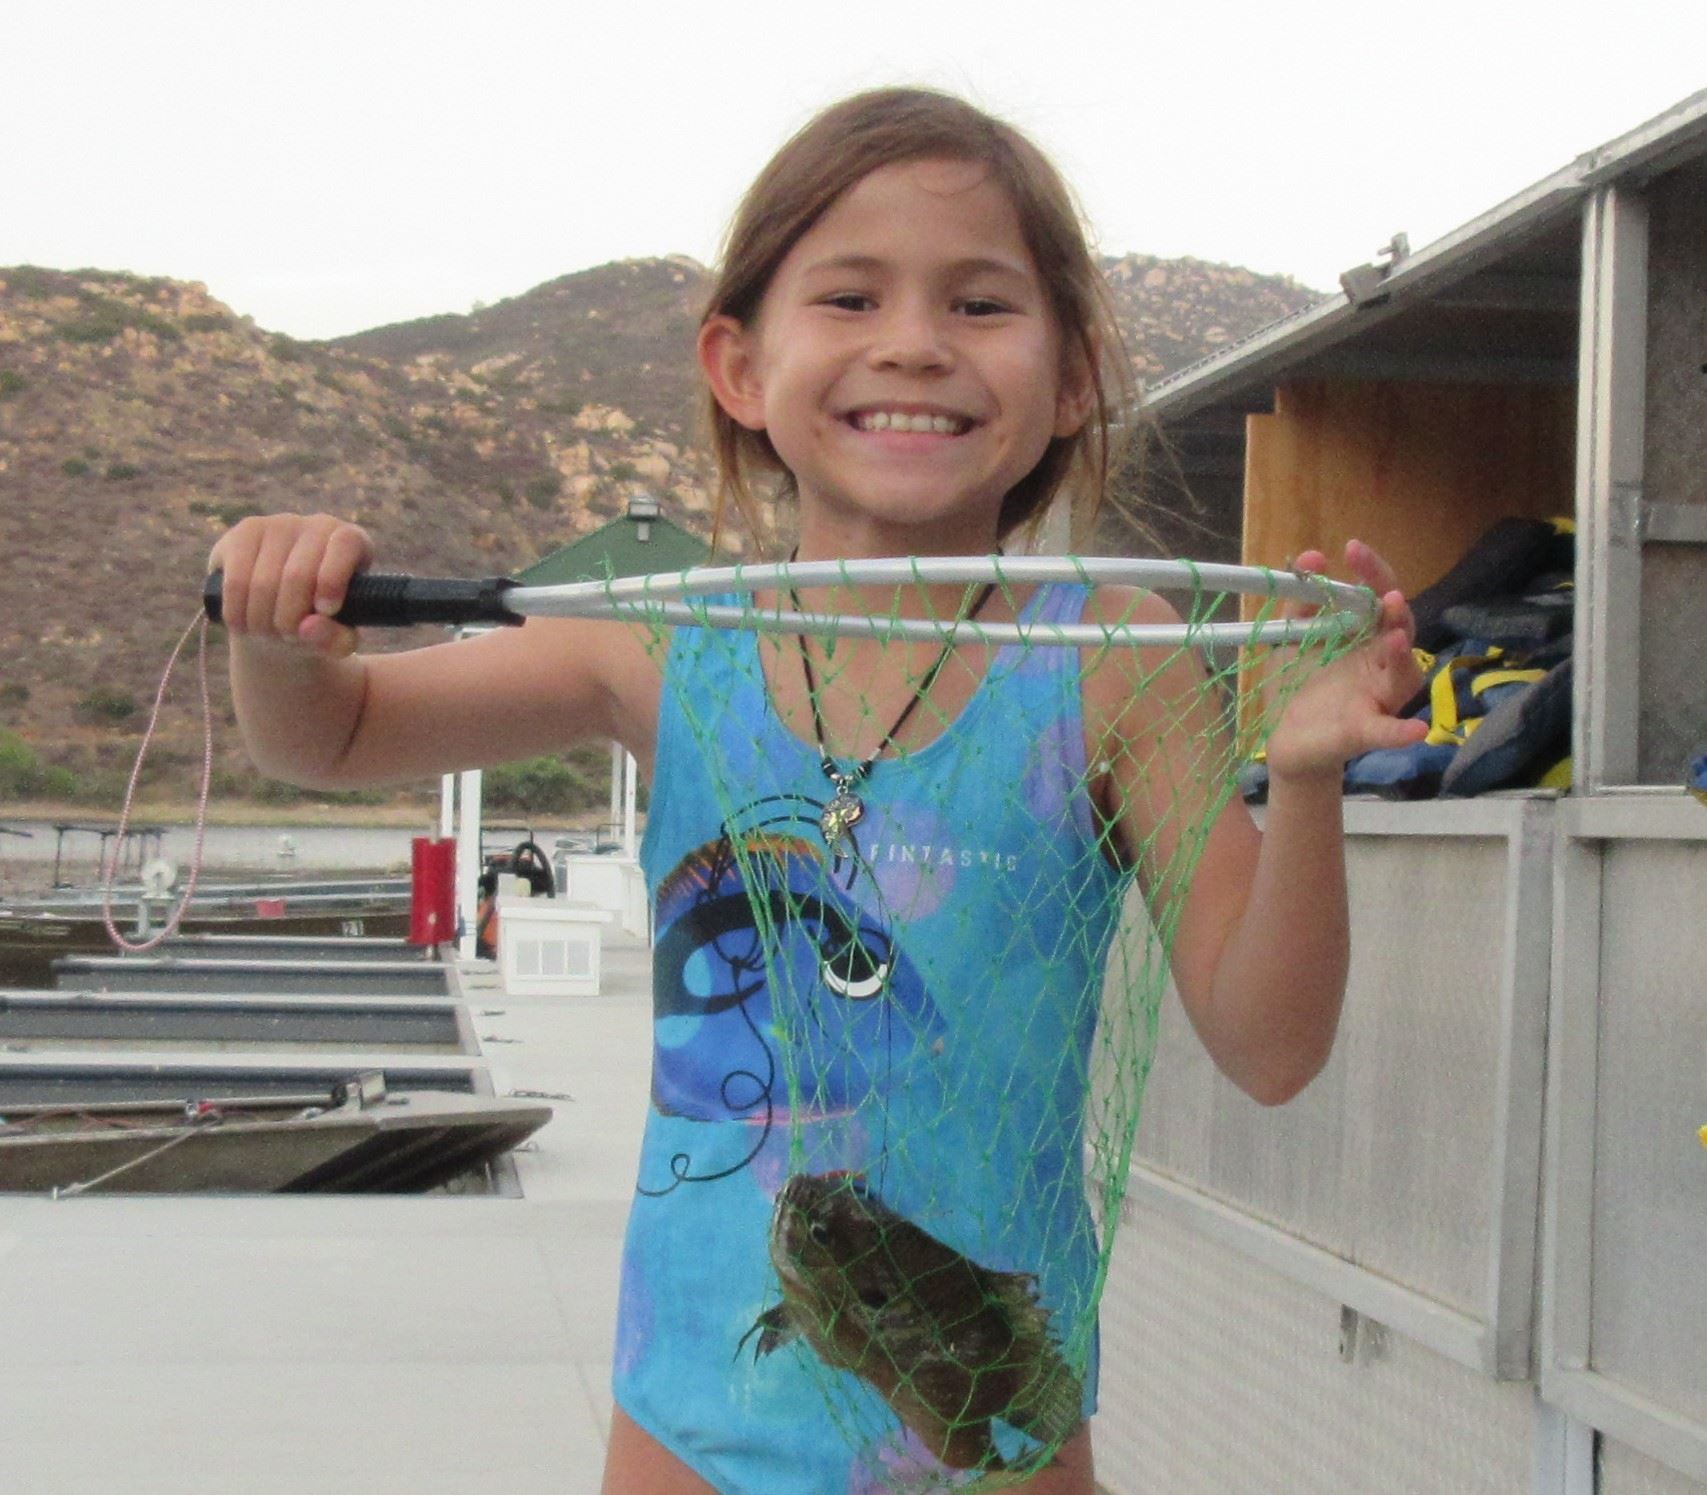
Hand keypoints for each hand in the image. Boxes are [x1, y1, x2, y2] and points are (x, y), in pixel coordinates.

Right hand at [208, 512, 372, 656]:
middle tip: (289, 637)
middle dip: (290, 620)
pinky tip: (244, 624)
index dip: (333, 580)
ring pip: (262, 582)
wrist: (279, 617)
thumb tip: (308, 627)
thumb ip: (336, 640)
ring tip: (268, 633)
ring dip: (262, 622)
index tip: (325, 611)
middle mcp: (318, 524)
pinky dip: (238, 613)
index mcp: (354, 542)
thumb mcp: (339, 641)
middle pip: (297, 575)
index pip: (346, 544)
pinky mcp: (244, 532)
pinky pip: (235, 581)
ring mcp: (279, 523)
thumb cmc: (319, 624)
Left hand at [1263, 539, 1427, 782]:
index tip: (1352, 548)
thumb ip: (1302, 600)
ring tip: (1397, 639)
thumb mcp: (1293, 637)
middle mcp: (1380, 663)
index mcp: (1364, 636)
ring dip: (1401, 657)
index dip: (1371, 572)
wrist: (1287, 740)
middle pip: (1400, 628)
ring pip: (1403, 675)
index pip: (1377, 596)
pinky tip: (1416, 730)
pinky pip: (1389, 730)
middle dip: (1395, 609)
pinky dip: (1402, 730)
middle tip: (1387, 593)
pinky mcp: (1365, 731)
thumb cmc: (1299, 683)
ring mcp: (1377, 698)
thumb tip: (1311, 557)